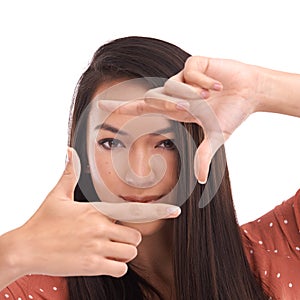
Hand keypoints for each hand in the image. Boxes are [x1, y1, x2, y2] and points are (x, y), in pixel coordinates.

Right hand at [3, 148, 141, 278]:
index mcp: (94, 211)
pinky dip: (118, 267)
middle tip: (121, 238)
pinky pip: (120, 269)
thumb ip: (69, 173)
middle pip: (135, 235)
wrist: (25, 248)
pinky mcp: (91, 266)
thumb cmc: (41, 223)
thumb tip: (69, 153)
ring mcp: (96, 248)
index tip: (165, 212)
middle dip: (130, 237)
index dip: (149, 212)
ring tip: (115, 250)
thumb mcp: (57, 195)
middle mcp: (99, 228)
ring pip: (130, 252)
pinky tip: (108, 262)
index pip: (131, 212)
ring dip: (126, 252)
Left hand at [99, 57, 260, 182]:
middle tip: (195, 108)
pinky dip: (204, 83)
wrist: (250, 92)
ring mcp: (182, 77)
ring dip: (192, 96)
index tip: (99, 105)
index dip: (121, 107)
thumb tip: (202, 179)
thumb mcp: (216, 136)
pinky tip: (218, 86)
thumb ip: (204, 155)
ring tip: (211, 98)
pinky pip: (189, 73)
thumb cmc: (231, 112)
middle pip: (152, 98)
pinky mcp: (194, 64)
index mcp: (174, 109)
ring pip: (171, 86)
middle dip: (170, 104)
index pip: (140, 107)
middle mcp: (174, 92)